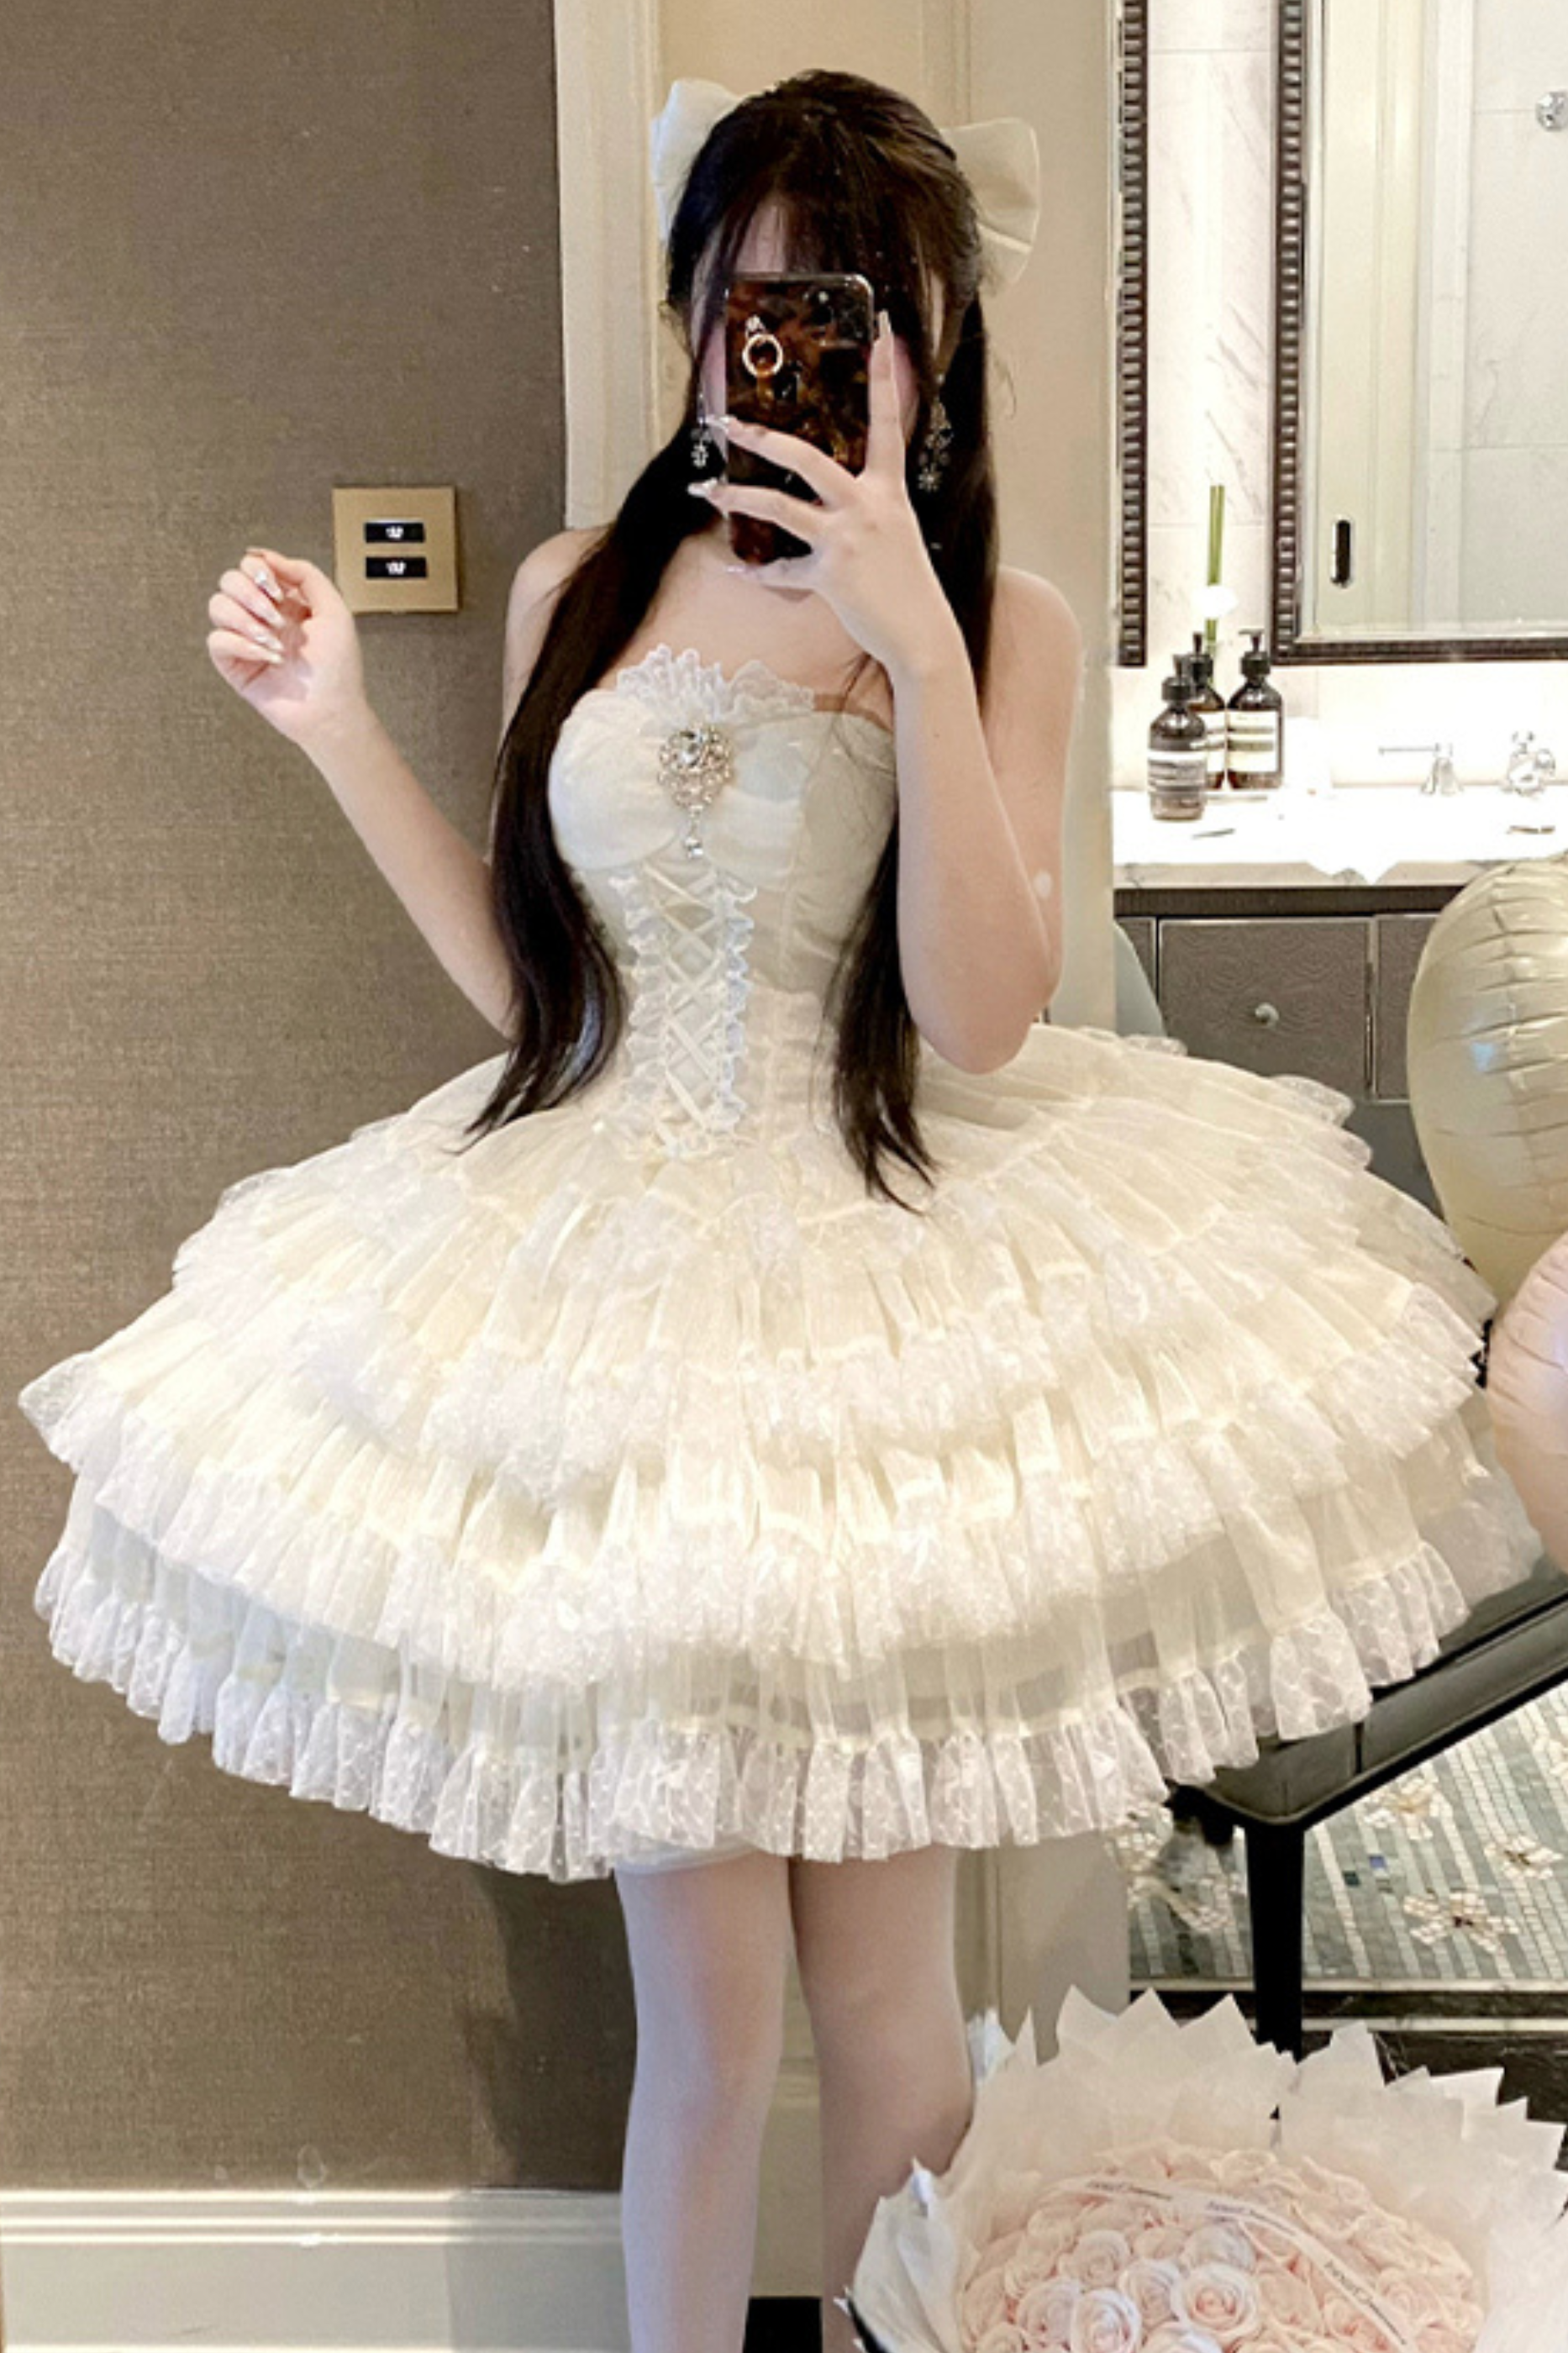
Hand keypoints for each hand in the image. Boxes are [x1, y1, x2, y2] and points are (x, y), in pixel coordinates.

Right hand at [205, 545, 368, 749]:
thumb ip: (306, 574)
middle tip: (274, 616)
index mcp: (284, 602)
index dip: (259, 570)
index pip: (252, 567)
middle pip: (229, 580)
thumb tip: (269, 556)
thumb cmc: (338, 668)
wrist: (331, 711)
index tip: (277, 590)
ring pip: (217, 606)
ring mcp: (246, 639)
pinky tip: (267, 657)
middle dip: (250, 593)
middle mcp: (262, 617)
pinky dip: (241, 644)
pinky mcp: (234, 664)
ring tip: (272, 639)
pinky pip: (217, 640)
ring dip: (245, 619)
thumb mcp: (334, 610)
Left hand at [689, 311, 954, 678]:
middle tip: (728, 424)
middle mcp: (867, 506)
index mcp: (889, 489)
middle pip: (808, 457)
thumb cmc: (907, 584)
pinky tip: (737, 572)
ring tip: (710, 492)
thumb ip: (867, 504)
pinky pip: (782, 571)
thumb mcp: (895, 531)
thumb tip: (832, 492)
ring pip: (780, 508)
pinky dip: (758, 573)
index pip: (889, 421)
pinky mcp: (830, 576)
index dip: (884, 375)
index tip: (881, 331)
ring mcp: (847, 540)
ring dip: (738, 499)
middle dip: (763, 438)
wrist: (922, 634)